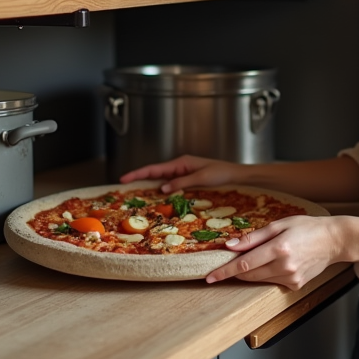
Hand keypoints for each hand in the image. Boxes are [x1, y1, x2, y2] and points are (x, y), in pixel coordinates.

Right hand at [119, 154, 245, 192]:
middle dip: (139, 177)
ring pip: (161, 178)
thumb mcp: (201, 177)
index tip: (124, 178)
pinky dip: (160, 188)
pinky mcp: (187, 178)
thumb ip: (181, 182)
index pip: (155, 168)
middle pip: (155, 172)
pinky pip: (170, 183)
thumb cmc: (220, 173)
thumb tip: (162, 188)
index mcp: (181, 162)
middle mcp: (179, 166)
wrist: (234, 174)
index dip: (138, 173)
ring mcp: (182, 172)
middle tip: (123, 184)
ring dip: (148, 183)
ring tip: (133, 190)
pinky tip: (155, 195)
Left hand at [206, 215, 345, 289]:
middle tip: (228, 263)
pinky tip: (280, 262)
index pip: (244, 264)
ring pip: (260, 279)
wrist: (334, 241)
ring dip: (253, 271)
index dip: (225, 271)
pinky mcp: (296, 285)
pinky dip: (268, 273)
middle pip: (249, 274)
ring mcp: (291, 278)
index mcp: (279, 248)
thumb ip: (253, 237)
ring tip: (264, 255)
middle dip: (235, 270)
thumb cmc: (308, 228)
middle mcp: (285, 266)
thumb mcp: (279, 225)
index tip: (210, 277)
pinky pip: (273, 281)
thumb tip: (230, 246)